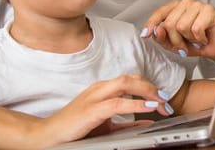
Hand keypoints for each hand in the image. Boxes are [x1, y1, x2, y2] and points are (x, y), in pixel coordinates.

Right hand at [42, 74, 170, 145]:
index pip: (132, 80)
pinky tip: (147, 108)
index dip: (150, 87)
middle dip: (152, 87)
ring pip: (126, 83)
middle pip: (132, 78)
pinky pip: (117, 103)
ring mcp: (94, 97)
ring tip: (161, 102)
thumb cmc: (74, 130)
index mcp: (103, 90)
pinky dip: (135, 105)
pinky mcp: (91, 110)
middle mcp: (100, 88)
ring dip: (147, 92)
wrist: (48, 136)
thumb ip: (126, 123)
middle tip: (166, 101)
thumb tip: (148, 121)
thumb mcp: (106, 125)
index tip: (163, 100)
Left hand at [142, 0, 214, 62]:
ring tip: (196, 39)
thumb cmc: (196, 43)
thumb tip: (156, 30)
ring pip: (182, 26)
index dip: (152, 24)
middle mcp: (186, 2)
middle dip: (176, 40)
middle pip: (170, 23)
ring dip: (189, 39)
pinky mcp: (209, 10)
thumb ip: (162, 38)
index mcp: (176, 7)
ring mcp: (198, 5)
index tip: (145, 34)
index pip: (160, 13)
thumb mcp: (174, 44)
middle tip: (185, 45)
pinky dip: (199, 39)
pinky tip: (204, 38)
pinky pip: (196, 29)